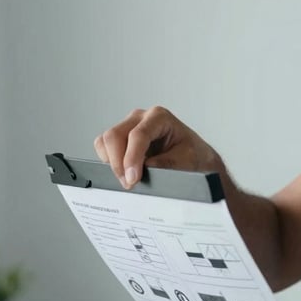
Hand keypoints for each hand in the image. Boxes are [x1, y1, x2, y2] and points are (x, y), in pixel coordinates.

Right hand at [94, 106, 220, 188]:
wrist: (197, 158)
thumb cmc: (193, 156)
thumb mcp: (185, 161)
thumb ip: (165, 164)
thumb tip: (143, 169)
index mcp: (160, 117)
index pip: (138, 135)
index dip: (132, 158)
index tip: (132, 179)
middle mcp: (142, 117)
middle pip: (115, 135)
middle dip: (118, 163)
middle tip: (129, 183)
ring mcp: (130, 125)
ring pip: (106, 140)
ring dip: (112, 163)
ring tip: (128, 179)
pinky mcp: (122, 137)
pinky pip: (104, 146)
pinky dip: (109, 161)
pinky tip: (124, 171)